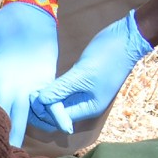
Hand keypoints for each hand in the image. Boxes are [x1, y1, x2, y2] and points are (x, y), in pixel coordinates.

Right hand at [0, 1, 58, 145]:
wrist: (29, 14)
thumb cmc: (7, 20)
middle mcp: (7, 88)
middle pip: (5, 117)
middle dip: (5, 138)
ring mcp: (25, 88)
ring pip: (25, 116)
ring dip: (27, 133)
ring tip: (29, 154)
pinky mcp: (43, 83)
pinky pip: (48, 103)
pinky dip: (55, 114)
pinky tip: (63, 128)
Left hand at [30, 10, 153, 133]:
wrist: (127, 37)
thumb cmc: (108, 56)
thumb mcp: (82, 74)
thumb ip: (60, 89)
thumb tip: (40, 102)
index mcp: (88, 108)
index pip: (60, 119)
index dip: (45, 112)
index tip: (34, 97)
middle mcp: (85, 104)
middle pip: (57, 114)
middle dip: (43, 108)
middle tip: (31, 93)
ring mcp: (83, 93)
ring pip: (58, 102)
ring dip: (45, 99)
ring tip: (33, 88)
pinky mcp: (80, 81)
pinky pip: (61, 91)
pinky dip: (51, 90)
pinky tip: (41, 84)